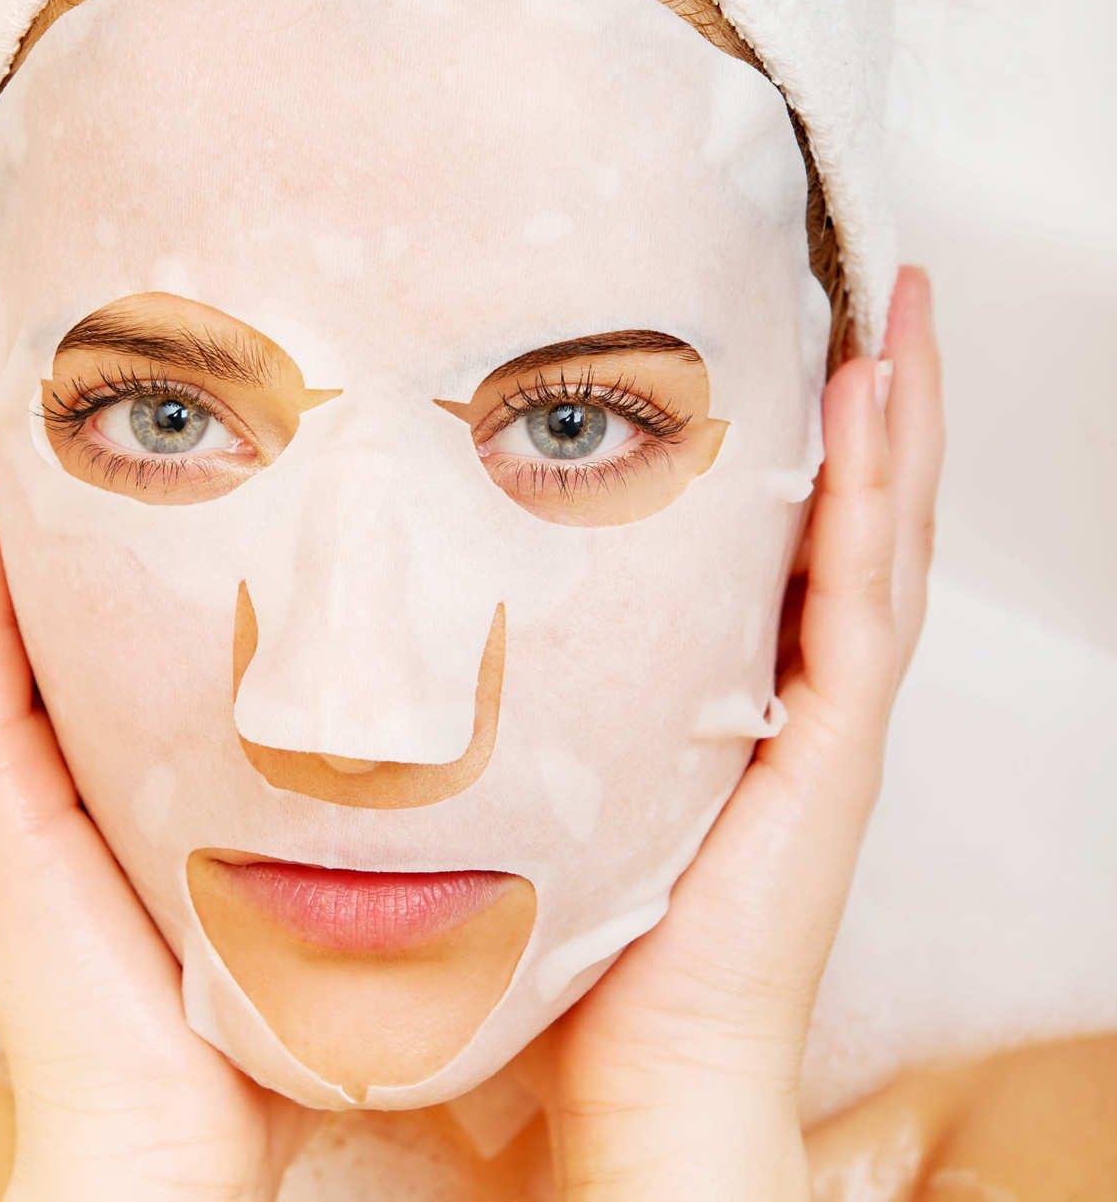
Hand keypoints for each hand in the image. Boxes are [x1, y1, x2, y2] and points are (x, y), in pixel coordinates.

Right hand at [0, 273, 303, 1199]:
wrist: (190, 1118)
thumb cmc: (273, 973)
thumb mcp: (327, 823)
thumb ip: (376, 747)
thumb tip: (477, 674)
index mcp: (136, 715)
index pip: (114, 564)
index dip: (111, 465)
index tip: (137, 362)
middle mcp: (62, 706)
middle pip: (32, 533)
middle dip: (23, 422)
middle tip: (31, 296)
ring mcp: (12, 728)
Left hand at [542, 266, 943, 1198]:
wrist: (648, 1059)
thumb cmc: (600, 923)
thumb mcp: (575, 765)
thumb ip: (555, 686)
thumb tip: (448, 607)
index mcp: (748, 685)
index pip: (798, 537)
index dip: (814, 440)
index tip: (794, 338)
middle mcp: (804, 685)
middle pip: (858, 516)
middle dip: (875, 401)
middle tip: (875, 283)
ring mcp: (829, 711)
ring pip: (879, 535)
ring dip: (892, 421)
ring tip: (893, 308)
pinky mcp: (830, 742)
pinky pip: (859, 596)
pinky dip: (871, 498)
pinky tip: (870, 403)